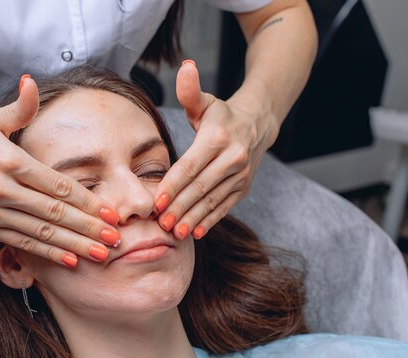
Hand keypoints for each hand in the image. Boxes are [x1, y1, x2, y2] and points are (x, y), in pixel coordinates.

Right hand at [0, 76, 120, 266]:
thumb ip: (18, 108)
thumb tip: (32, 81)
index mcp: (9, 161)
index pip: (57, 185)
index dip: (86, 201)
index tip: (110, 212)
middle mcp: (2, 190)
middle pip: (54, 213)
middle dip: (88, 228)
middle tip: (116, 239)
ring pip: (42, 233)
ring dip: (74, 246)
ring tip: (101, 255)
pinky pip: (23, 243)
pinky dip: (48, 254)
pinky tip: (70, 261)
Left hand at [154, 61, 276, 239]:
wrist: (259, 124)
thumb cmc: (221, 115)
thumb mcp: (205, 102)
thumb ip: (190, 90)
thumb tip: (185, 67)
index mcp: (218, 138)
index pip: (190, 166)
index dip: (172, 185)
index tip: (156, 201)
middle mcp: (232, 158)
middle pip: (200, 187)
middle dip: (179, 207)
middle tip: (161, 223)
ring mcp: (240, 176)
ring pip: (212, 201)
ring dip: (193, 219)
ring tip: (175, 232)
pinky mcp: (243, 188)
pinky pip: (224, 208)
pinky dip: (210, 221)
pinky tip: (195, 233)